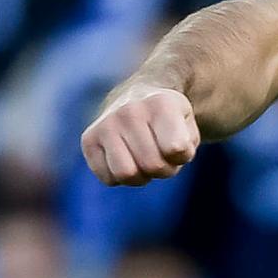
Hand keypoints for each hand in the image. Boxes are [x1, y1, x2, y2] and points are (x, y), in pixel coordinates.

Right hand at [82, 83, 201, 184]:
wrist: (136, 98)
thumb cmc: (168, 120)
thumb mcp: (188, 127)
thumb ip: (185, 145)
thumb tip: (156, 161)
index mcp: (160, 103)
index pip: (175, 149)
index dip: (183, 156)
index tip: (179, 144)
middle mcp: (130, 111)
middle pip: (153, 166)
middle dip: (163, 169)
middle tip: (161, 155)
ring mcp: (106, 124)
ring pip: (126, 174)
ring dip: (140, 176)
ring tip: (143, 160)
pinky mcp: (88, 139)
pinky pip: (108, 179)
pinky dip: (120, 178)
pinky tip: (124, 159)